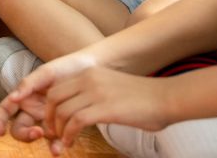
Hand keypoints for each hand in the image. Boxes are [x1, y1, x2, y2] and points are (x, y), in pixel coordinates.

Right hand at [0, 51, 97, 149]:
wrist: (91, 69)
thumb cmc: (65, 68)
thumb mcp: (46, 73)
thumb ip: (28, 84)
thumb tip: (12, 98)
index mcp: (24, 97)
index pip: (4, 110)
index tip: (0, 132)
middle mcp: (32, 110)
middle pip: (19, 128)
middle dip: (24, 134)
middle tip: (37, 132)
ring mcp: (47, 119)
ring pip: (37, 136)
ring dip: (42, 144)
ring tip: (55, 149)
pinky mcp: (62, 125)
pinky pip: (56, 139)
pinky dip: (57, 146)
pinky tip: (62, 147)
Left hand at [40, 68, 170, 152]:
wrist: (167, 97)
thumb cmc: (145, 98)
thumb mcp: (112, 87)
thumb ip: (95, 94)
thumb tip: (84, 111)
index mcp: (90, 73)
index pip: (57, 88)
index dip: (50, 108)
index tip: (54, 122)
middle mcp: (89, 79)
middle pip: (53, 98)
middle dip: (49, 118)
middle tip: (54, 133)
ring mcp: (95, 92)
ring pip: (61, 111)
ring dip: (58, 129)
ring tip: (63, 141)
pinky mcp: (104, 108)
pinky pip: (75, 121)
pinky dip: (68, 134)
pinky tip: (71, 142)